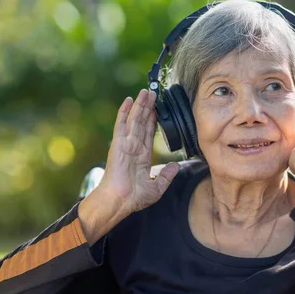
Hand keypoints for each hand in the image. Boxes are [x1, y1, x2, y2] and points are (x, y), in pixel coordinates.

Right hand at [97, 89, 179, 213]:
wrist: (120, 201)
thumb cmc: (134, 198)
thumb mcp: (156, 187)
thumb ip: (166, 175)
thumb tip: (175, 166)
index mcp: (142, 156)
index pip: (149, 133)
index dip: (153, 120)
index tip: (158, 109)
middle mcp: (134, 147)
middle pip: (143, 122)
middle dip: (148, 108)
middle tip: (153, 93)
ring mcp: (126, 144)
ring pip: (135, 119)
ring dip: (140, 105)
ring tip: (146, 91)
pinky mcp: (118, 143)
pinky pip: (122, 124)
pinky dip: (125, 111)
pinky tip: (129, 100)